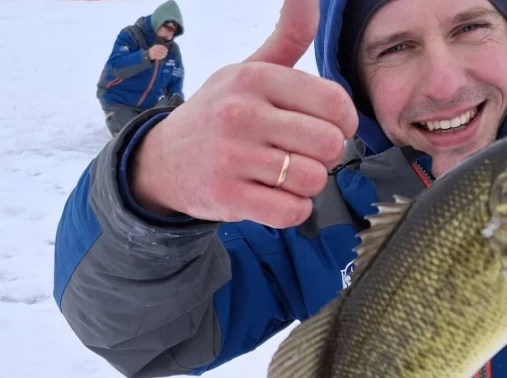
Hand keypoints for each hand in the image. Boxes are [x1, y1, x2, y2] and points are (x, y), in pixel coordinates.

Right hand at [132, 0, 357, 227]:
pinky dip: (293, 209)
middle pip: (329, 144)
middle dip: (326, 155)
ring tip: (285, 175)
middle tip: (303, 154)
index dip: (344, 121)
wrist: (162, 161)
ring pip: (313, 180)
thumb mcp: (249, 70)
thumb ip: (289, 36)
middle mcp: (241, 114)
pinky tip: (276, 196)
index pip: (334, 102)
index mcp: (254, 78)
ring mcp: (232, 157)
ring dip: (308, 184)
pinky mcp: (228, 197)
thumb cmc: (220, 114)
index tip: (328, 127)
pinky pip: (292, 211)